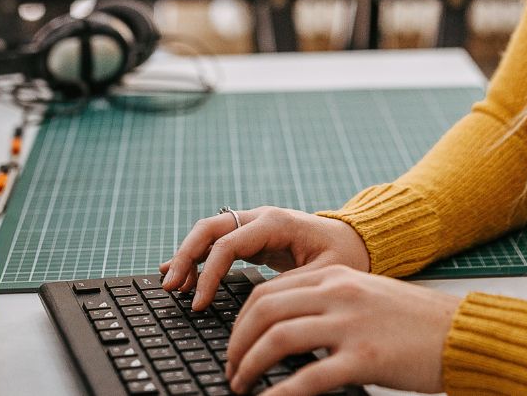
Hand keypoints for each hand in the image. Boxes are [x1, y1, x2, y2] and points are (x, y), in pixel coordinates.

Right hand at [159, 206, 368, 310]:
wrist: (357, 239)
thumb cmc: (345, 255)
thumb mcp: (325, 274)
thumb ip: (292, 285)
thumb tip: (260, 308)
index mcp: (276, 222)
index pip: (228, 244)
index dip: (208, 274)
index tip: (198, 304)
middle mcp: (260, 218)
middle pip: (209, 229)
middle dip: (186, 257)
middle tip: (170, 287)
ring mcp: (254, 225)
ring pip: (209, 233)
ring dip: (188, 257)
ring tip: (171, 285)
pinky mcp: (253, 237)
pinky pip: (218, 243)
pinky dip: (198, 257)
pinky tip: (181, 274)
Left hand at [225, 265, 462, 394]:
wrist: (460, 332)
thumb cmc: (414, 321)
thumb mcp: (365, 296)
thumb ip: (327, 303)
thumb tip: (284, 324)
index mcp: (335, 277)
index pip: (268, 291)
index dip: (240, 321)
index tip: (234, 343)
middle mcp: (339, 294)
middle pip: (264, 311)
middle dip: (236, 343)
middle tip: (230, 367)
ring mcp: (351, 325)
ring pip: (277, 339)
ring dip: (249, 365)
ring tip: (241, 385)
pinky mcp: (365, 358)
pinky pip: (309, 377)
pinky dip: (280, 393)